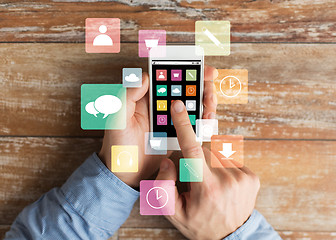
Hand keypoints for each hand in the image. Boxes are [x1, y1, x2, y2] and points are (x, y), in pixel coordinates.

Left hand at [99, 66, 217, 187]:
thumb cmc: (117, 146)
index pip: (168, 78)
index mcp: (146, 98)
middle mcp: (160, 107)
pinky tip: (207, 122)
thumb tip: (144, 76)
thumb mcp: (118, 119)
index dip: (185, 71)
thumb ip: (128, 96)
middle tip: (210, 92)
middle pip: (185, 89)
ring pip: (193, 106)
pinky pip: (193, 124)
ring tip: (209, 110)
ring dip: (205, 104)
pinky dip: (203, 122)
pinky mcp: (177, 135)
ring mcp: (170, 121)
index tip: (201, 69)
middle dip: (201, 87)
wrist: (125, 174)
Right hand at [155, 100, 259, 239]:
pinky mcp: (252, 176)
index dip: (184, 126)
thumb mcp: (174, 212)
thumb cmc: (200, 224)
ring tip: (210, 185)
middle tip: (195, 180)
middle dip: (195, 159)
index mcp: (207, 188)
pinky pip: (230, 160)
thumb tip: (169, 160)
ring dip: (208, 163)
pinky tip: (222, 183)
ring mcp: (243, 177)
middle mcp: (227, 179)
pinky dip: (222, 167)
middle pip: (203, 151)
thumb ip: (164, 186)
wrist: (232, 237)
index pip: (192, 151)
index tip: (179, 107)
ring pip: (216, 154)